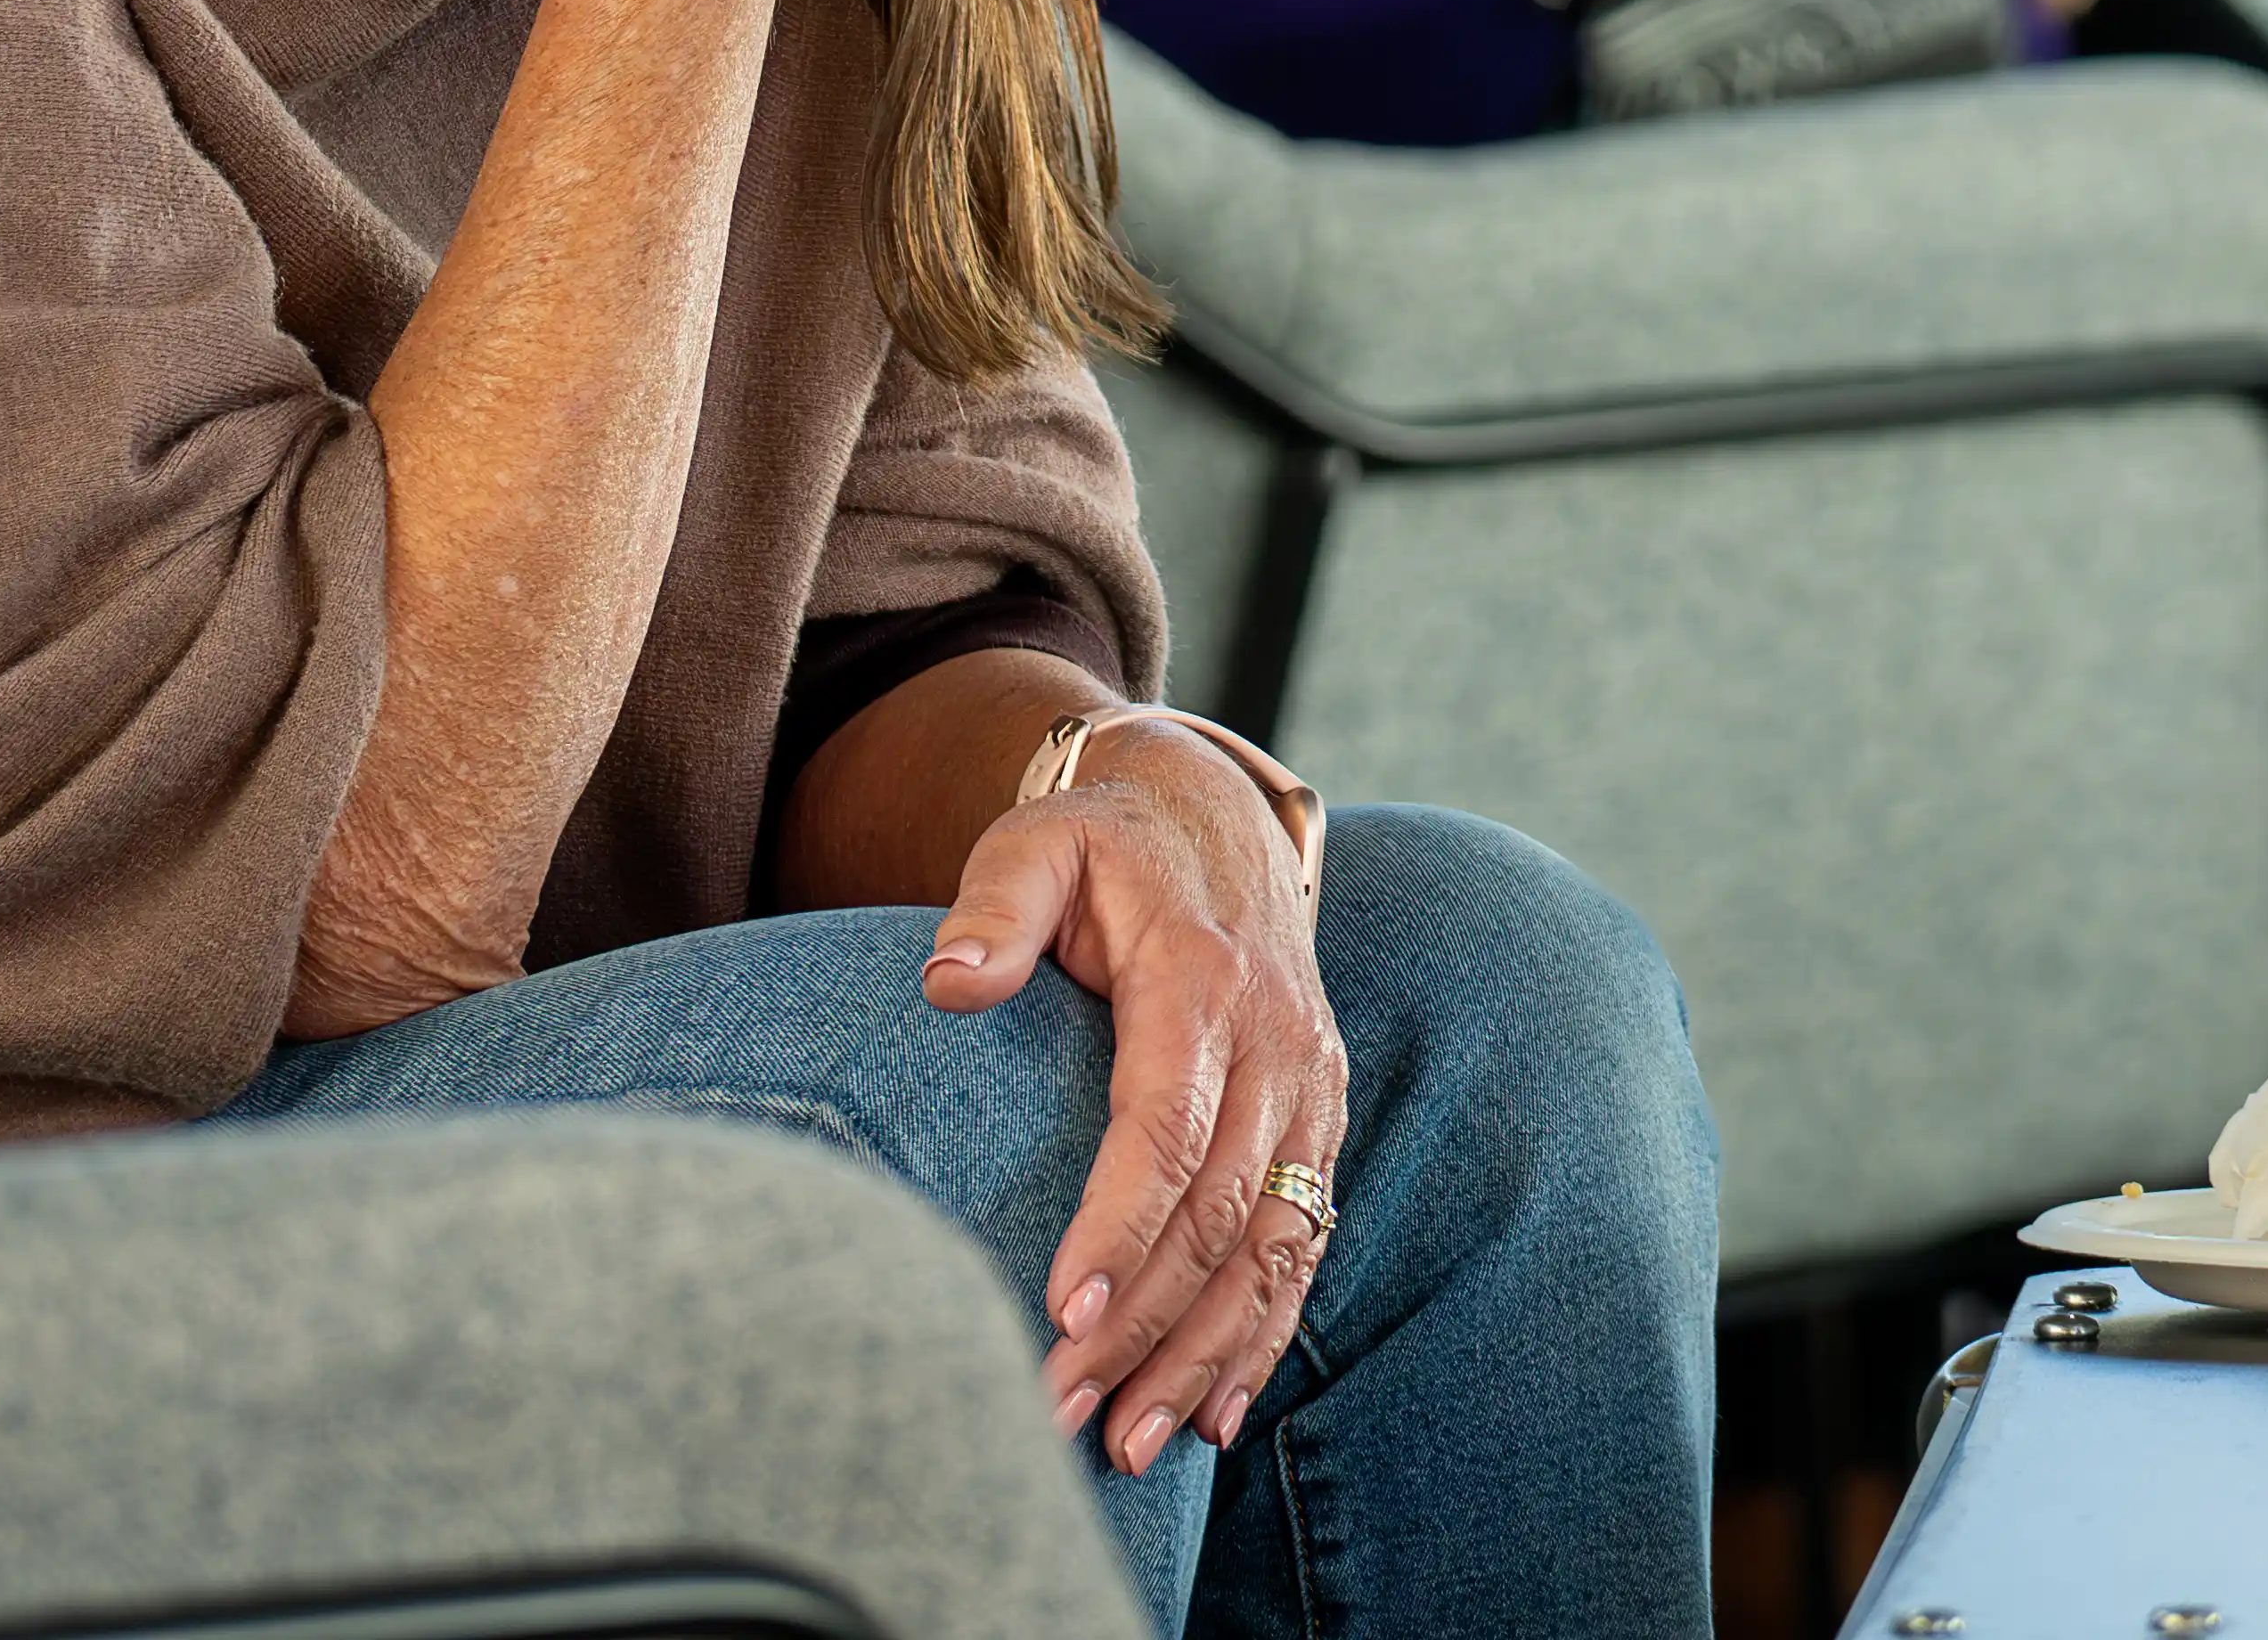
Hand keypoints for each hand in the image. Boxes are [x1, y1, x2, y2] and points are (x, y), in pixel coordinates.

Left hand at [927, 735, 1351, 1474]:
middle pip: (1219, 1210)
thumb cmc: (1103, 843)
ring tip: (1131, 1450)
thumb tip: (949, 981)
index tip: (1063, 1314)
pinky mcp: (1318, 1122)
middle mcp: (1275, 1042)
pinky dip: (1265, 1335)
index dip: (1122, 1226)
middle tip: (1062, 1417)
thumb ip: (996, 906)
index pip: (1169, 1125)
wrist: (1219, 818)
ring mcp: (1308, 1088)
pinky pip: (1304, 1242)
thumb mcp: (1037, 842)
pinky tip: (1213, 1416)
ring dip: (1205, 1356)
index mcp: (1203, 980)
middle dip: (1146, 1326)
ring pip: (1272, 1245)